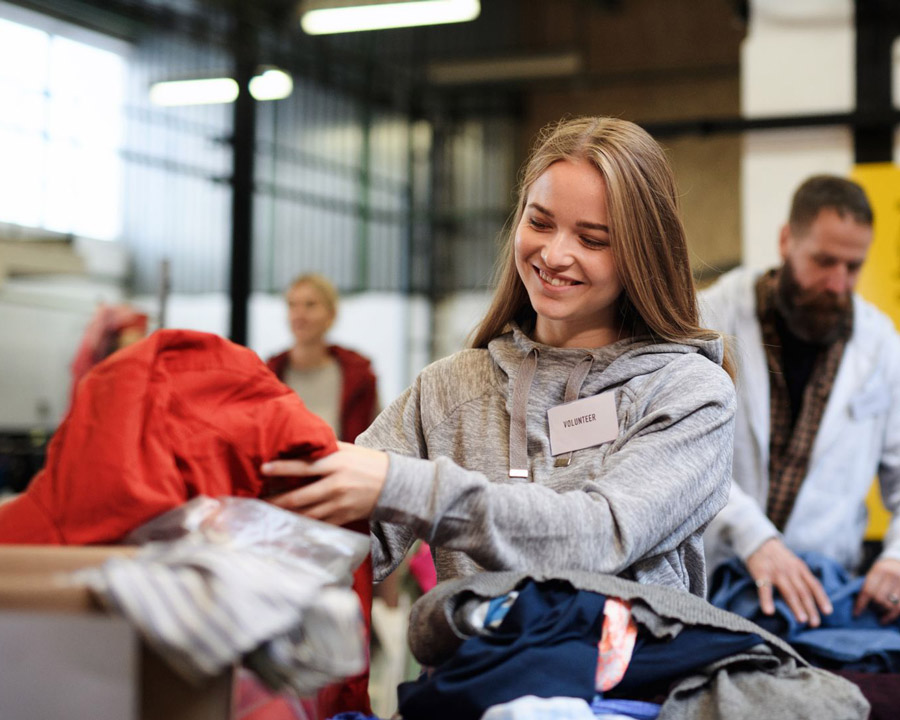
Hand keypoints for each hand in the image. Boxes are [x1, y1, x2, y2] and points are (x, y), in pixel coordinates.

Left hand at [261, 441, 388, 525]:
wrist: (396, 484)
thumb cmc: (369, 463)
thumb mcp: (349, 450)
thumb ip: (325, 450)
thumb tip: (300, 446)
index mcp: (336, 464)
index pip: (303, 466)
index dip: (281, 468)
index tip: (263, 469)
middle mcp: (336, 485)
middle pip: (299, 496)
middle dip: (277, 500)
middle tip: (259, 500)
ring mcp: (340, 504)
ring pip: (307, 514)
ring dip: (286, 515)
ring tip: (269, 514)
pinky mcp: (344, 518)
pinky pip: (319, 524)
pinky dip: (304, 525)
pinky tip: (290, 524)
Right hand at [746, 537, 831, 626]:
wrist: (759, 541)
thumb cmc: (778, 557)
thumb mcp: (794, 563)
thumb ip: (802, 577)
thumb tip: (812, 598)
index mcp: (800, 568)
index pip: (814, 585)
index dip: (821, 598)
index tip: (828, 612)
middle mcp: (791, 570)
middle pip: (803, 591)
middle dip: (810, 608)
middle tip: (815, 623)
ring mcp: (776, 572)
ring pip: (788, 591)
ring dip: (796, 606)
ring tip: (801, 620)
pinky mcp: (761, 573)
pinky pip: (765, 588)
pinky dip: (767, 600)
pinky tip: (769, 612)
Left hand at [854, 557, 899, 623]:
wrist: (899, 562)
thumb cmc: (884, 571)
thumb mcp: (875, 572)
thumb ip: (868, 585)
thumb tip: (857, 604)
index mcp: (879, 570)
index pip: (867, 590)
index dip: (860, 604)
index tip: (855, 614)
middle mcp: (892, 576)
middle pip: (879, 599)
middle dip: (873, 607)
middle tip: (871, 611)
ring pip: (890, 605)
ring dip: (882, 612)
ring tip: (879, 615)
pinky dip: (891, 615)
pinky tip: (886, 619)